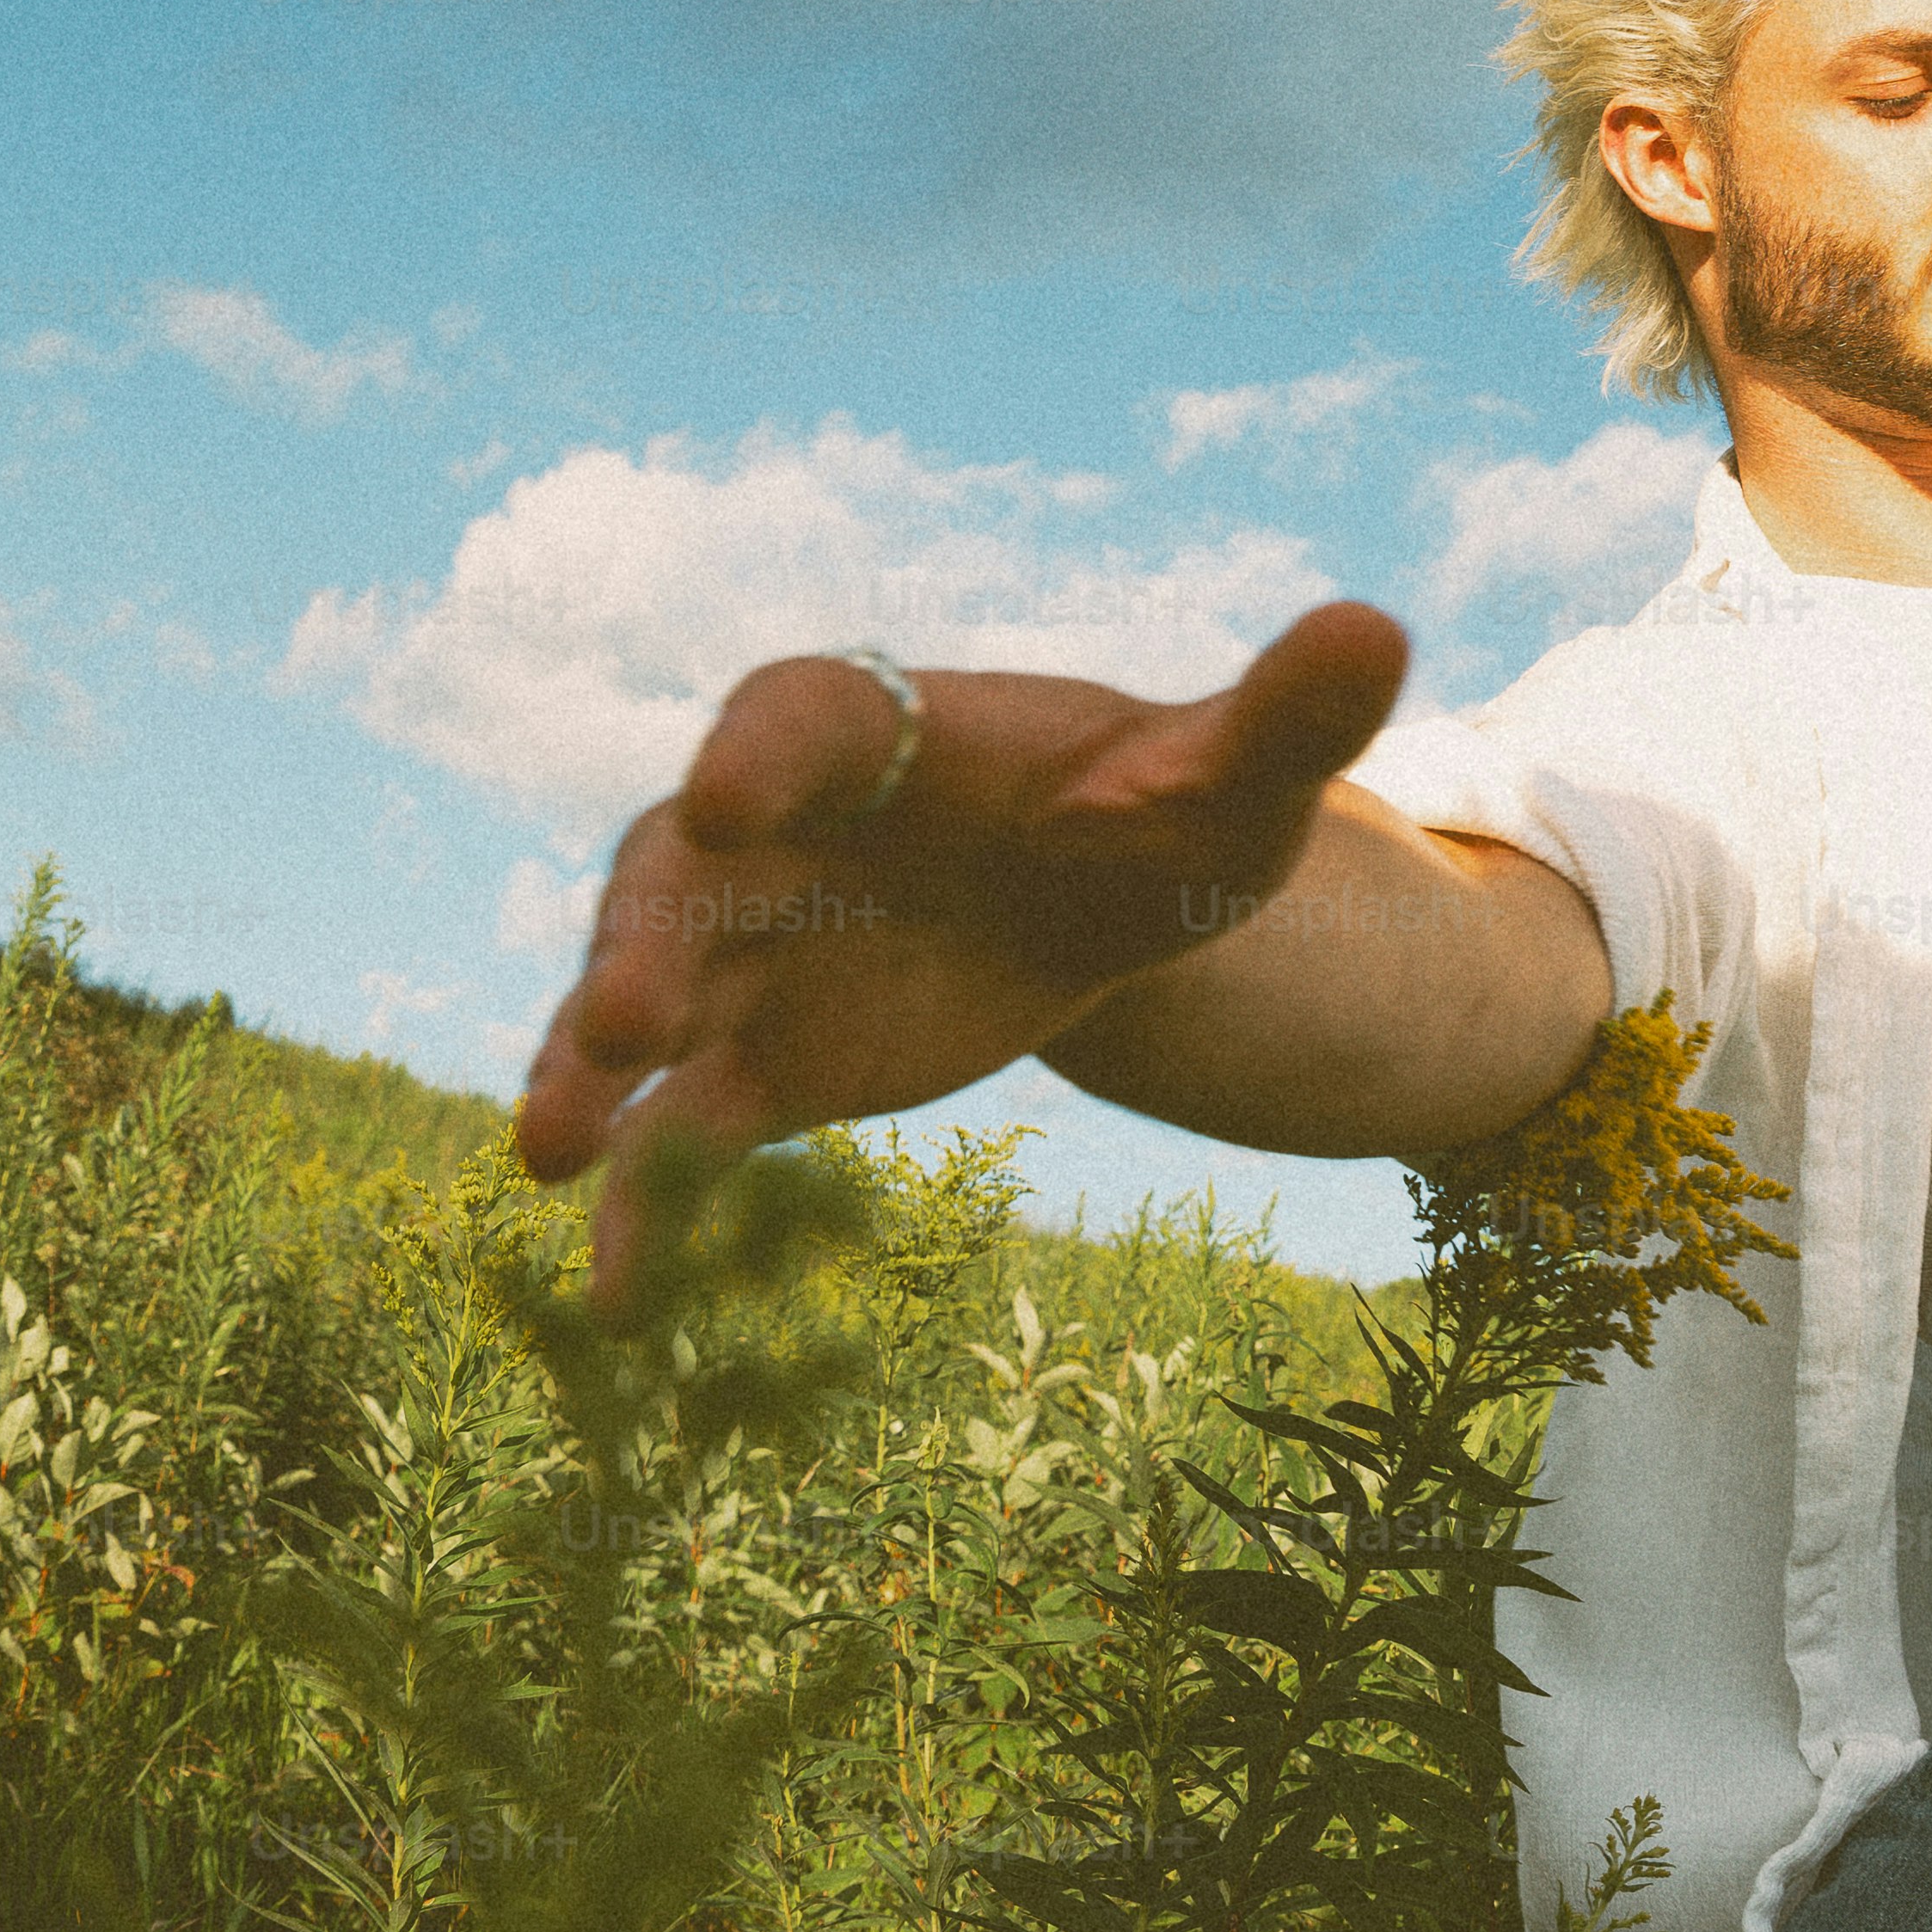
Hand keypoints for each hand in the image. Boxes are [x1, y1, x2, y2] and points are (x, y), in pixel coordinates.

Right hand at [513, 601, 1411, 1307]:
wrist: (1106, 902)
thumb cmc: (1158, 812)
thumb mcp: (1232, 780)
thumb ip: (1282, 716)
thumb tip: (1380, 627)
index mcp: (884, 732)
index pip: (801, 718)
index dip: (762, 754)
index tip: (732, 795)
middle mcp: (777, 834)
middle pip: (676, 871)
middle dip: (641, 939)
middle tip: (621, 1017)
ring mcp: (750, 951)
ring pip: (642, 997)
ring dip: (589, 1067)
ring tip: (551, 1149)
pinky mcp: (758, 1062)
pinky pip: (683, 1130)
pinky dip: (648, 1211)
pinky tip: (624, 1304)